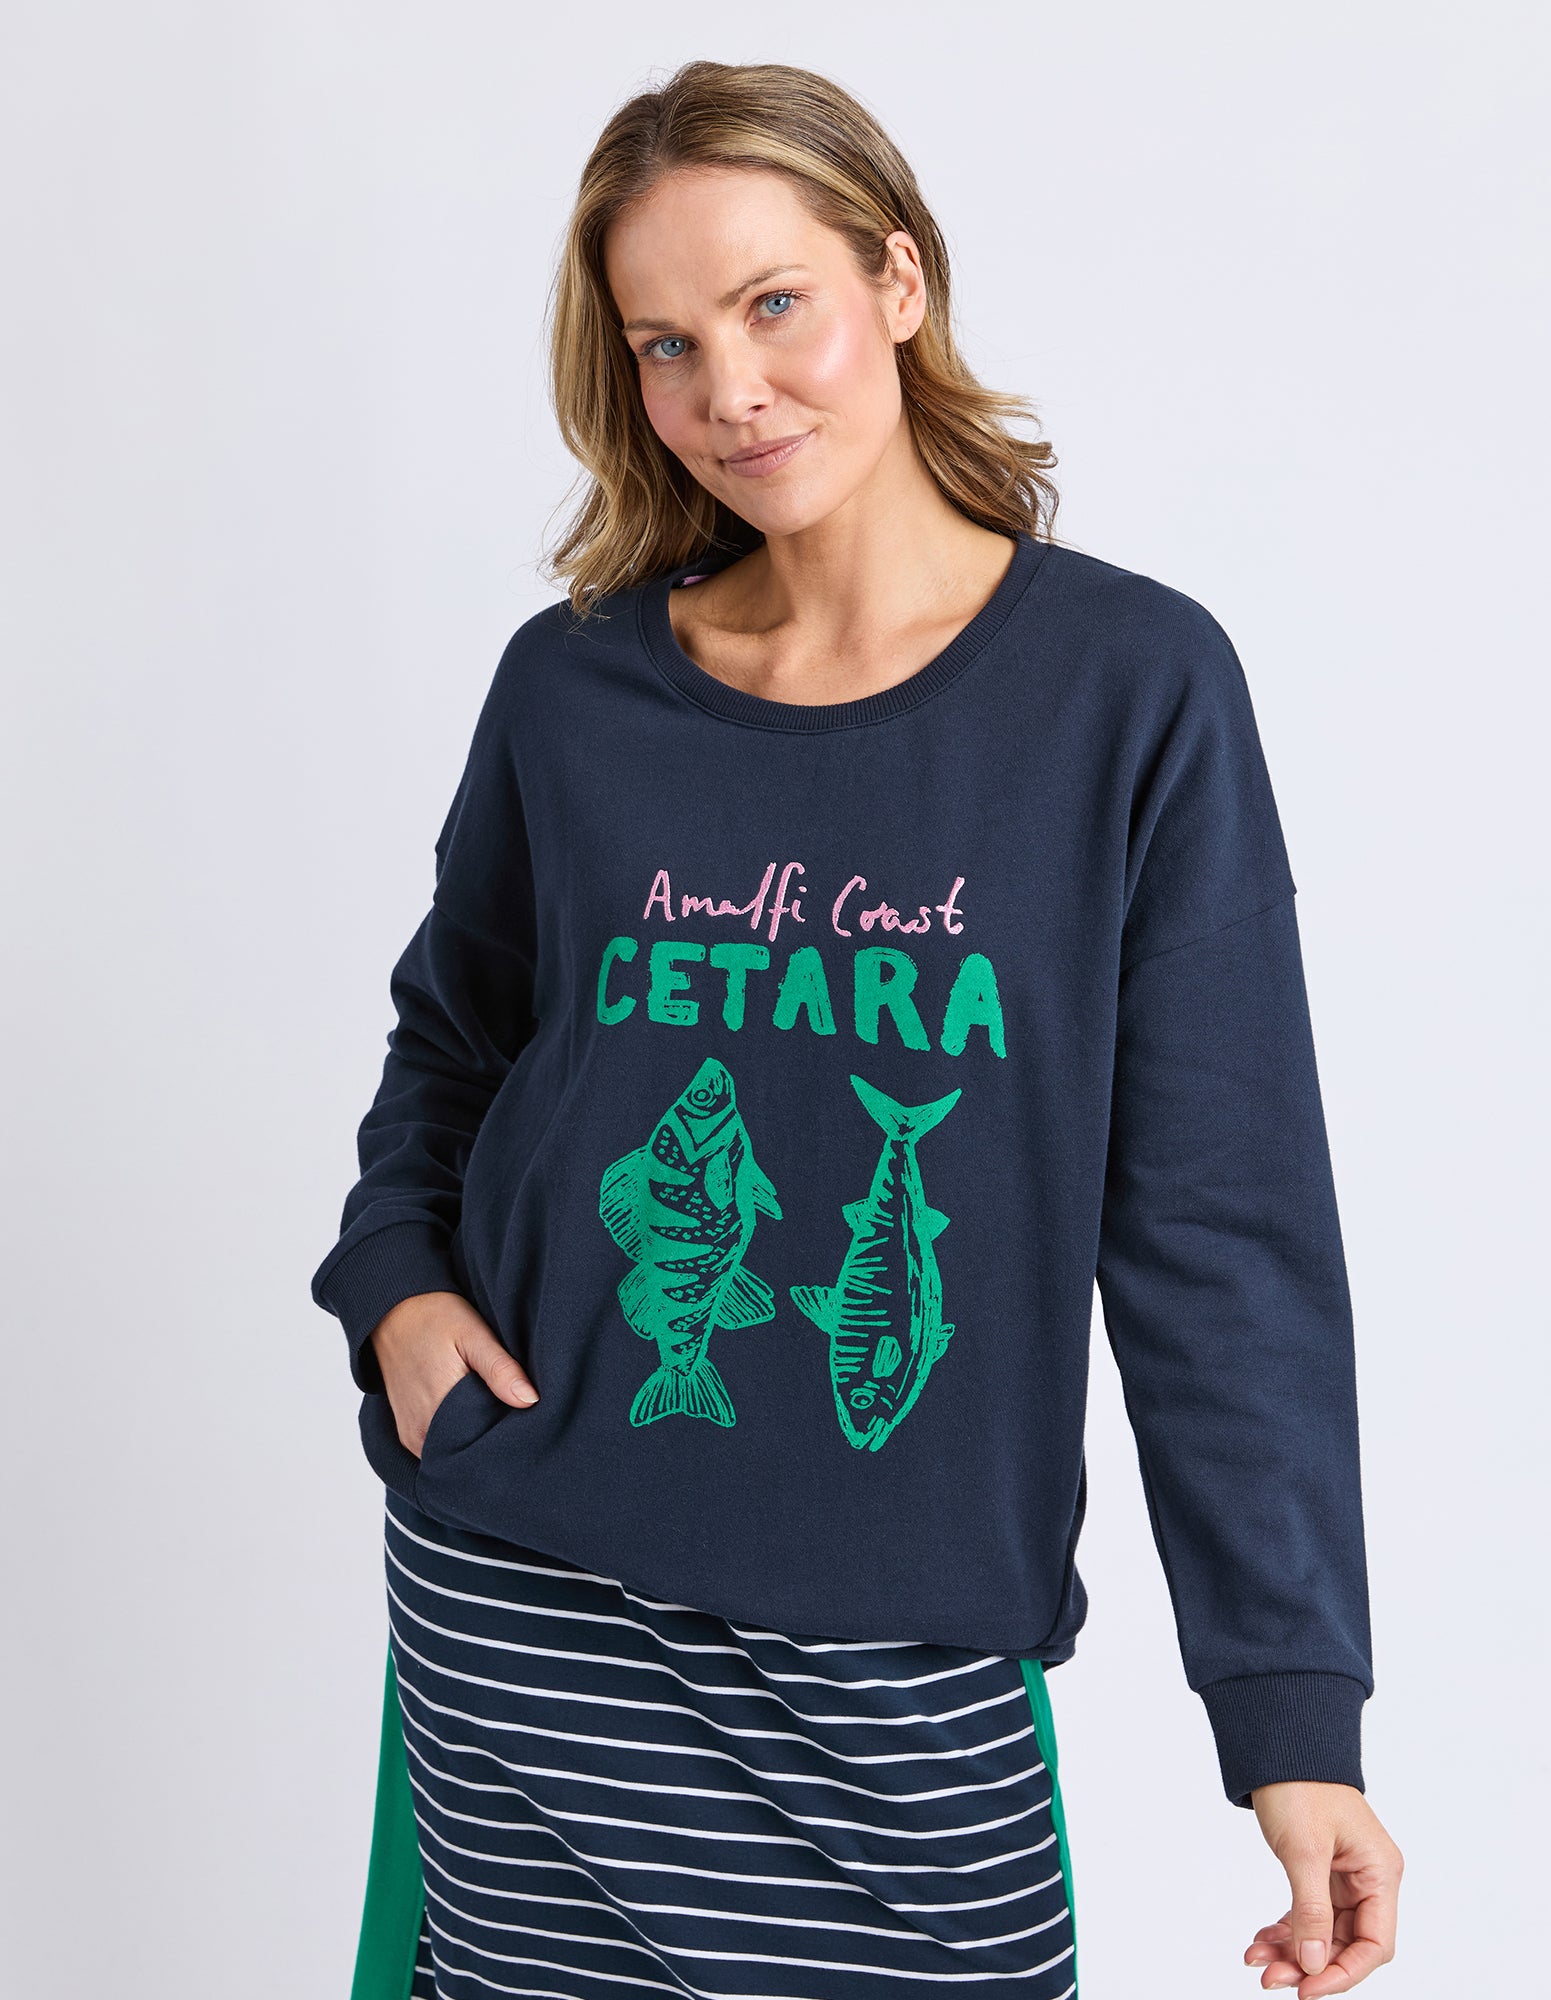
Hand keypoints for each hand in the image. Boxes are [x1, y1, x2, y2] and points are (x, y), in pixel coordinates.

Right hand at [369, 1290, 537, 1456]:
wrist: (392, 1312)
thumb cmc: (435, 1318)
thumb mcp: (473, 1335)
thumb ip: (500, 1369)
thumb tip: (530, 1401)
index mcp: (440, 1411)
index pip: (486, 1444)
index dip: (509, 1433)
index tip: (526, 1419)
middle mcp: (421, 1433)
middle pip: (469, 1452)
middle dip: (492, 1439)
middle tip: (513, 1416)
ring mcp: (412, 1437)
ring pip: (453, 1453)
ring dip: (473, 1439)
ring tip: (491, 1414)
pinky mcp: (407, 1434)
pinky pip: (438, 1449)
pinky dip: (456, 1438)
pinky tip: (470, 1418)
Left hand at [1245, 1782, 1402, 1994]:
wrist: (1279, 1742)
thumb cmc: (1299, 1784)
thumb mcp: (1304, 1850)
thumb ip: (1312, 1910)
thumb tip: (1312, 1965)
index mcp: (1380, 1873)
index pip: (1374, 1944)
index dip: (1342, 1973)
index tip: (1306, 1990)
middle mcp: (1369, 1878)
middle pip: (1346, 1943)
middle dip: (1308, 1964)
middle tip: (1268, 1980)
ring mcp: (1345, 1876)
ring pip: (1323, 1932)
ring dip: (1292, 1950)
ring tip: (1256, 1961)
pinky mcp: (1321, 1871)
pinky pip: (1309, 1914)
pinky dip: (1286, 1929)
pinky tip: (1261, 1942)